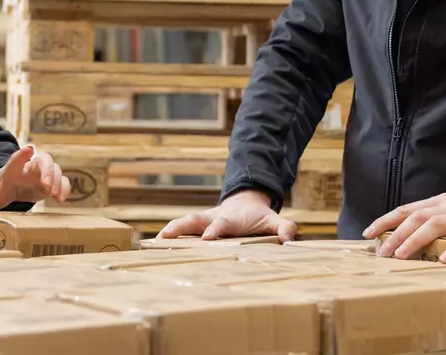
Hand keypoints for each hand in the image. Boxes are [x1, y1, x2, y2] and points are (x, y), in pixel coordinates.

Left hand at [0, 145, 70, 209]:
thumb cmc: (0, 188)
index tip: (30, 149)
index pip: (17, 158)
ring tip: (55, 195)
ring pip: (55, 168)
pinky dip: (64, 188)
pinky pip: (62, 180)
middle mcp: (30, 167)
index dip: (23, 154)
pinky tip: (61, 200)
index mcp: (13, 169)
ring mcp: (42, 173)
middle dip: (47, 170)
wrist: (8, 185)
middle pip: (43, 160)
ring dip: (58, 180)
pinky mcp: (51, 182)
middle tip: (47, 185)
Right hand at [156, 190, 298, 241]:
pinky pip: (182, 227)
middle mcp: (214, 217)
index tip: (207, 238)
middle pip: (195, 220)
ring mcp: (204, 220)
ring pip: (185, 222)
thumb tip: (289, 242)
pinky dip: (170, 233)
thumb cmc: (259, 216)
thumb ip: (285, 229)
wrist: (246, 201)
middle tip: (166, 235)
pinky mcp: (197, 224)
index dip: (215, 230)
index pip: (222, 224)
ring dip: (171, 229)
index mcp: (231, 219)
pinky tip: (156, 243)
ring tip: (156, 240)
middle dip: (182, 227)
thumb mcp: (274, 220)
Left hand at [363, 191, 445, 263]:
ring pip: (435, 224)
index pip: (407, 209)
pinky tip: (444, 261)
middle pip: (416, 217)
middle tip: (381, 252)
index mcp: (440, 203)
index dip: (386, 221)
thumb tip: (412, 236)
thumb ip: (438, 220)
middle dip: (395, 234)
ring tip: (402, 256)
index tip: (368, 234)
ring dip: (416, 240)